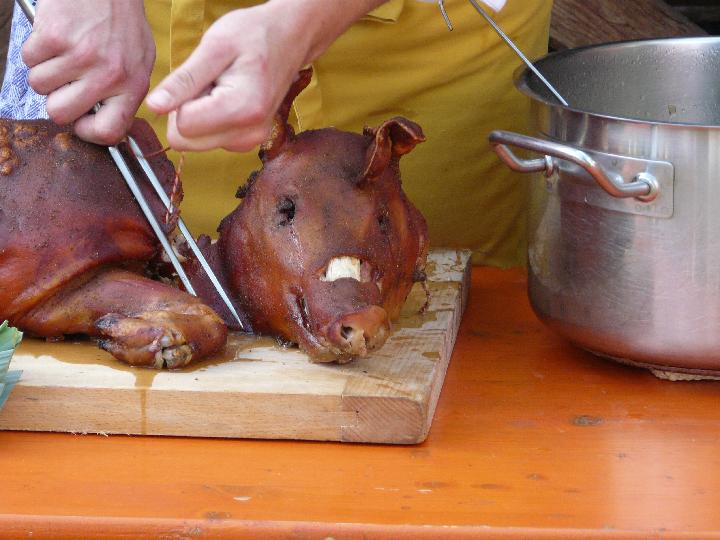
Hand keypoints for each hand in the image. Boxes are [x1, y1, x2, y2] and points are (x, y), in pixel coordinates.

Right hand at [22, 0, 154, 144]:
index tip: (82, 122)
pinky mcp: (54, 35)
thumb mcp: (140, 62)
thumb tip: (108, 127)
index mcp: (133, 85)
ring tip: (66, 52)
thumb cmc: (122, 23)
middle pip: (60, 113)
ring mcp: (80, 55)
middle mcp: (109, 74)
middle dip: (57, 99)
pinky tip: (56, 37)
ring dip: (46, 71)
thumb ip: (126, 95)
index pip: (108, 132)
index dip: (88, 132)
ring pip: (40, 86)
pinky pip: (29, 59)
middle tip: (68, 81)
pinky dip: (36, 49)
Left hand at [146, 3, 307, 151]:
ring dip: (198, 116)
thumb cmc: (254, 35)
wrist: (289, 39)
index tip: (201, 79)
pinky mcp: (248, 142)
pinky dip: (210, 120)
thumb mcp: (213, 47)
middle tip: (208, 84)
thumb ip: (183, 81)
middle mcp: (248, 134)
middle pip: (185, 142)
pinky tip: (227, 97)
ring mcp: (250, 141)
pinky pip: (209, 140)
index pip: (182, 126)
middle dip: (186, 112)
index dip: (180, 100)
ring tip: (220, 88)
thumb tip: (154, 106)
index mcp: (242, 109)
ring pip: (195, 143)